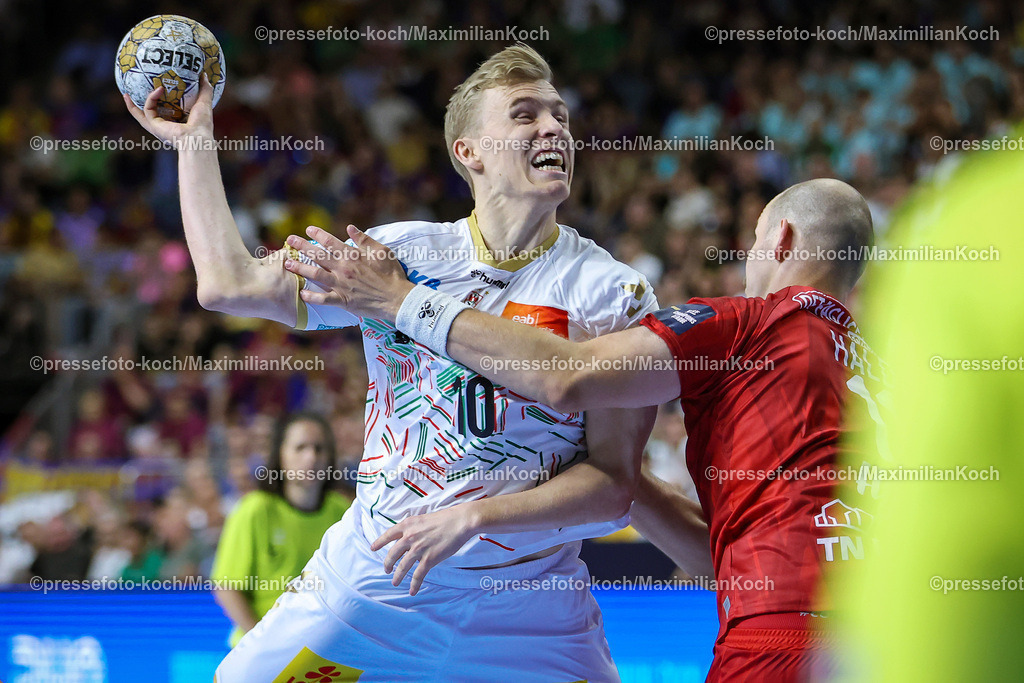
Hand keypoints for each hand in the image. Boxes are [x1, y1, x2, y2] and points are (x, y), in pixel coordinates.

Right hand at [123, 73, 214, 144]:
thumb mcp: (204, 102)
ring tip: (126, 94)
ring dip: (132, 105)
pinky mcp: (154, 126)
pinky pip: (147, 109)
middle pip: (147, 116)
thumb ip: (204, 88)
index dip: (158, 104)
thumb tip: (204, 74)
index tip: (155, 93)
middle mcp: (165, 127)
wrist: (197, 136)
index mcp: (176, 123)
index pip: (164, 114)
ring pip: (141, 114)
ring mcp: (158, 127)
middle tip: (131, 95)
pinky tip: (158, 89)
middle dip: (137, 108)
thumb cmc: (203, 123)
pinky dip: (151, 98)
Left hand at [284, 225, 413, 320]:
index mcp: (352, 255)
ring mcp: (341, 285)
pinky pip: (324, 299)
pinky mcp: (343, 301)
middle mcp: (343, 269)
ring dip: (300, 268)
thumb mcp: (381, 251)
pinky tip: (302, 293)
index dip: (317, 234)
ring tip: (288, 264)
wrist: (396, 298)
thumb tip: (350, 227)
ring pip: (316, 274)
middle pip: (318, 255)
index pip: (330, 241)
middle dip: (302, 247)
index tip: (307, 229)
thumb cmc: (391, 274)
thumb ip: (364, 239)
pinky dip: (312, 297)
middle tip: (289, 241)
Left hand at [369, 506, 478, 594]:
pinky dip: (414, 584)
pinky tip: (412, 591)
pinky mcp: (429, 559)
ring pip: (402, 566)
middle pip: (392, 554)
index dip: (379, 542)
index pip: (388, 535)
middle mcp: (410, 537)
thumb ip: (413, 528)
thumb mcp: (423, 519)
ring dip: (397, 576)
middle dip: (387, 564)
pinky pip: (418, 575)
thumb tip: (408, 537)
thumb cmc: (445, 519)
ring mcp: (418, 549)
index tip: (373, 548)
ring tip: (395, 582)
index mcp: (407, 525)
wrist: (459, 522)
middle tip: (386, 569)